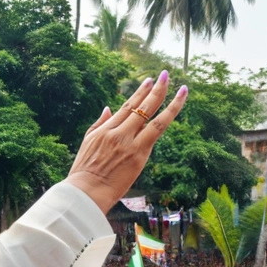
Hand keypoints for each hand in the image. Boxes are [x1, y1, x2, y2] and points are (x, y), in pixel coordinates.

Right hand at [66, 72, 188, 212]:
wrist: (86, 192)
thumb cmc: (85, 172)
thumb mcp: (87, 143)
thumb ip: (99, 124)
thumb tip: (108, 108)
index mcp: (106, 129)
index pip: (127, 106)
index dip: (140, 92)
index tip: (149, 81)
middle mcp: (118, 132)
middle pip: (141, 106)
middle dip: (156, 89)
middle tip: (165, 75)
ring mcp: (129, 142)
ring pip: (153, 116)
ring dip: (169, 100)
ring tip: (181, 88)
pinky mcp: (138, 155)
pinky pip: (156, 132)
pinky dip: (168, 117)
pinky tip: (176, 108)